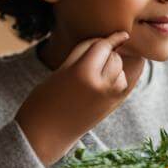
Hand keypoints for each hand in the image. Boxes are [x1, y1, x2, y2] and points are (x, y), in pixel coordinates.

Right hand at [16, 32, 144, 165]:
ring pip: (119, 68)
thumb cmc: (46, 98)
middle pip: (113, 56)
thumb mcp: (61, 70)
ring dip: (112, 66)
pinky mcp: (113, 106)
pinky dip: (116, 78)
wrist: (44, 134)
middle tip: (88, 62)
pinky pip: (123, 82)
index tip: (123, 33)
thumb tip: (108, 40)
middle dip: (106, 54)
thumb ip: (84, 53)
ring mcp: (109, 97)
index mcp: (82, 72)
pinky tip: (101, 84)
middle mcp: (100, 84)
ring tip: (93, 75)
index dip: (111, 38)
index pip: (102, 46)